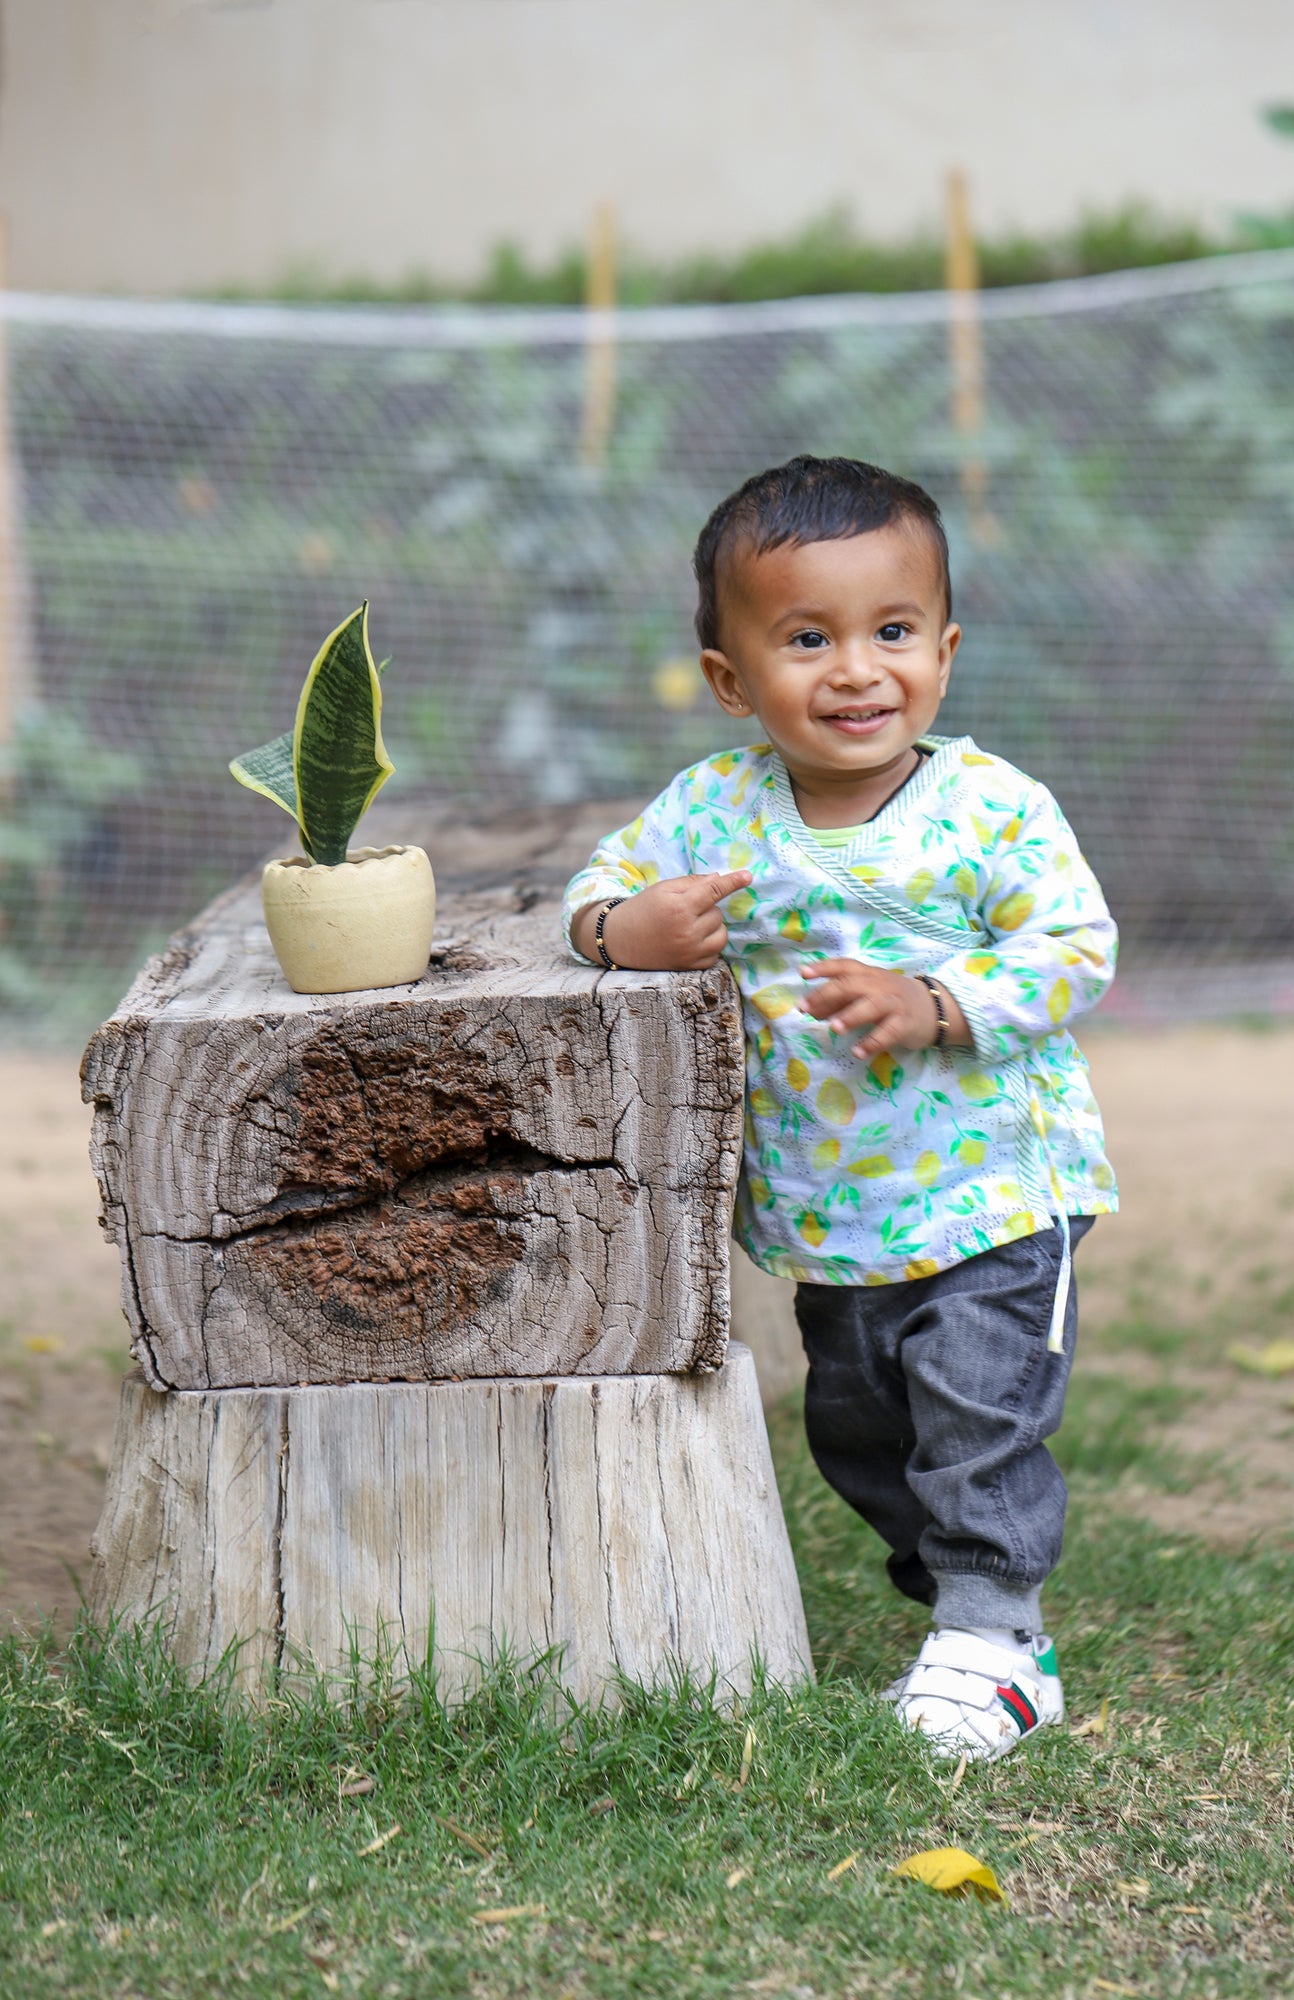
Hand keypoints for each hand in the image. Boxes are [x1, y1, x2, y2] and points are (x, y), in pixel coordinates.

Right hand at [573, 870, 752, 970]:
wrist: (621, 940)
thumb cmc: (643, 909)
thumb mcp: (663, 889)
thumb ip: (691, 883)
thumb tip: (719, 879)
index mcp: (679, 907)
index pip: (714, 890)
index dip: (733, 882)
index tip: (748, 876)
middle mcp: (688, 931)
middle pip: (718, 913)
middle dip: (706, 909)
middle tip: (685, 911)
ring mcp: (691, 952)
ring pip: (722, 933)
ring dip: (712, 927)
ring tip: (691, 926)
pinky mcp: (692, 967)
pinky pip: (716, 953)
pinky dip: (709, 945)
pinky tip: (692, 941)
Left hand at [799, 958, 966, 1058]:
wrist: (935, 1008)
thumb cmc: (892, 1000)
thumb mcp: (866, 995)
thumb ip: (839, 1001)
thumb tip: (810, 1010)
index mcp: (869, 974)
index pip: (845, 966)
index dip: (824, 967)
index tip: (803, 973)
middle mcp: (880, 985)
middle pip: (852, 984)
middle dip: (827, 995)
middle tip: (805, 1008)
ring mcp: (894, 1004)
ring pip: (872, 1005)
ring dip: (851, 1016)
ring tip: (833, 1028)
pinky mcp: (906, 1023)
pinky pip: (888, 1032)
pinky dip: (872, 1042)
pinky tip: (858, 1052)